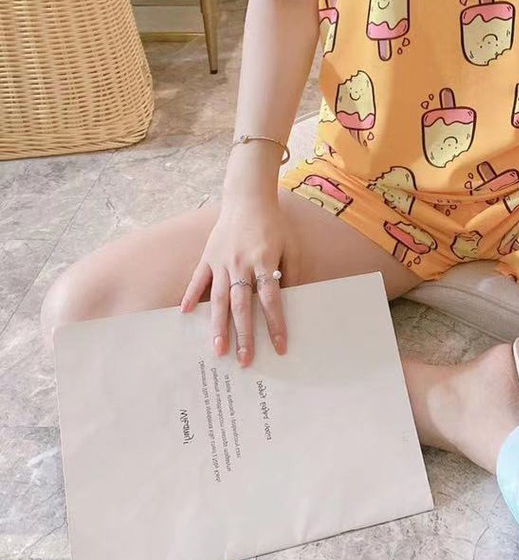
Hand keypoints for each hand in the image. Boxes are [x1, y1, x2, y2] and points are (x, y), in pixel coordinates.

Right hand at [180, 198, 288, 365]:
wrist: (248, 198)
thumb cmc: (274, 224)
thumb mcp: (291, 246)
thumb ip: (292, 272)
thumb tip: (293, 301)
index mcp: (265, 262)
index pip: (272, 300)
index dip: (276, 324)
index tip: (280, 347)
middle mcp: (241, 264)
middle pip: (242, 306)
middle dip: (244, 335)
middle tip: (244, 360)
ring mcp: (222, 261)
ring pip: (218, 299)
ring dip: (218, 326)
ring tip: (217, 349)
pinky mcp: (208, 256)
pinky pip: (197, 280)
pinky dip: (190, 296)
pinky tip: (185, 315)